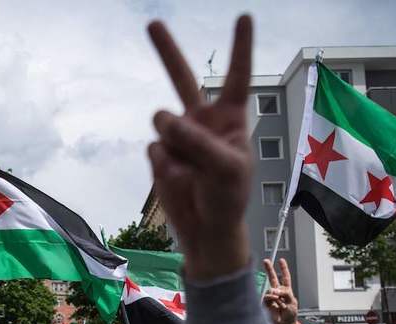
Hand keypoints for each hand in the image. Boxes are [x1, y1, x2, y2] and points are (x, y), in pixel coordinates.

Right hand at [147, 17, 253, 280]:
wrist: (206, 230)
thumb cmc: (228, 198)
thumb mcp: (225, 169)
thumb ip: (197, 141)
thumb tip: (162, 118)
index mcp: (230, 118)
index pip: (236, 77)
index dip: (239, 47)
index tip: (243, 17)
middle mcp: (202, 121)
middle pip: (182, 79)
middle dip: (166, 50)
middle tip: (151, 23)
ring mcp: (179, 137)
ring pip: (164, 123)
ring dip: (174, 143)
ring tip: (189, 170)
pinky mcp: (160, 155)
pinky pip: (155, 150)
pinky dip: (164, 167)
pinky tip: (179, 181)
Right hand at [263, 258, 297, 323]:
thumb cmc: (289, 317)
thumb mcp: (292, 302)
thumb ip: (285, 293)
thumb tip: (275, 289)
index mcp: (286, 292)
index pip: (285, 278)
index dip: (283, 269)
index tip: (281, 261)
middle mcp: (277, 293)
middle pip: (273, 278)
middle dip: (269, 269)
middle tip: (266, 261)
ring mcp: (270, 298)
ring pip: (270, 289)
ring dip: (275, 293)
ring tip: (278, 299)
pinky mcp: (265, 303)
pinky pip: (267, 296)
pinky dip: (271, 298)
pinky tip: (275, 301)